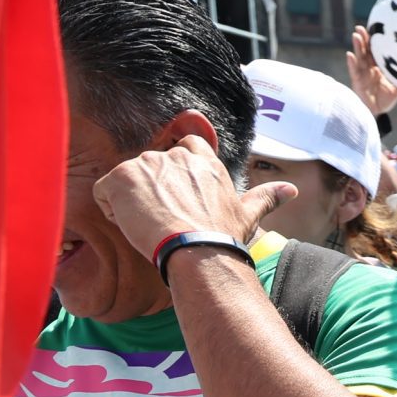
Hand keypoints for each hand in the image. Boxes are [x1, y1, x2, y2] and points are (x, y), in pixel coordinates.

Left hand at [91, 134, 294, 263]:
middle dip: (152, 191)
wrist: (198, 251)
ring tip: (153, 226)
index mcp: (203, 161)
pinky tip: (135, 227)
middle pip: (150, 167)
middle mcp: (173, 155)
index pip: (185, 146)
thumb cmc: (223, 236)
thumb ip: (266, 197)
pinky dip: (113, 211)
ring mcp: (144, 164)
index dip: (177, 169)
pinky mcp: (119, 178)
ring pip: (126, 181)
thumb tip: (291, 190)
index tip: (179, 194)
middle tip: (167, 220)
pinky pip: (105, 193)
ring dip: (132, 202)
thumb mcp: (247, 214)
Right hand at [346, 26, 396, 117]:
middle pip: (365, 50)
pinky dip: (351, 63)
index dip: (374, 40)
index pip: (376, 51)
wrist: (379, 112)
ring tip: (355, 35)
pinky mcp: (357, 83)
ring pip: (359, 58)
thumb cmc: (387, 98)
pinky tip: (349, 55)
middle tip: (360, 26)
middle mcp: (369, 68)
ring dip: (357, 46)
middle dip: (363, 39)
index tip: (375, 28)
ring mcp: (362, 74)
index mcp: (378, 66)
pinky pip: (354, 72)